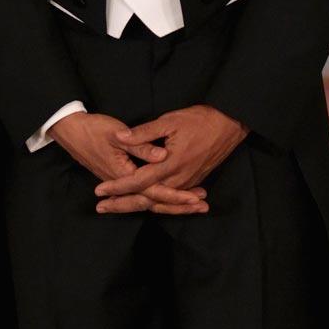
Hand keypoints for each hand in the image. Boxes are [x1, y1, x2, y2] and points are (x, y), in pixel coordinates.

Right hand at [50, 113, 208, 214]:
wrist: (69, 130)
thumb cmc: (93, 129)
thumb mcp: (117, 134)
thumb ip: (141, 146)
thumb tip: (162, 156)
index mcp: (124, 173)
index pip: (155, 190)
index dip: (177, 195)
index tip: (196, 198)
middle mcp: (123, 182)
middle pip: (154, 201)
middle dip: (179, 205)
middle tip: (202, 206)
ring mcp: (120, 182)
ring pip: (148, 200)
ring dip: (171, 203)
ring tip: (193, 203)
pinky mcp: (119, 177)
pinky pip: (141, 194)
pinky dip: (158, 198)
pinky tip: (168, 196)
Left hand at [93, 105, 248, 211]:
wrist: (230, 124)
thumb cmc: (199, 120)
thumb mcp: (168, 121)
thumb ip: (144, 132)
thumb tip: (121, 137)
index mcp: (170, 165)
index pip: (138, 181)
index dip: (117, 187)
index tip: (99, 191)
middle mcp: (179, 179)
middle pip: (147, 199)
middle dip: (123, 204)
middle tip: (101, 208)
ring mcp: (188, 182)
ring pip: (160, 202)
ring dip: (139, 205)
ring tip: (118, 207)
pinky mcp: (195, 181)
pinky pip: (172, 198)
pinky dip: (157, 204)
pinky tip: (147, 204)